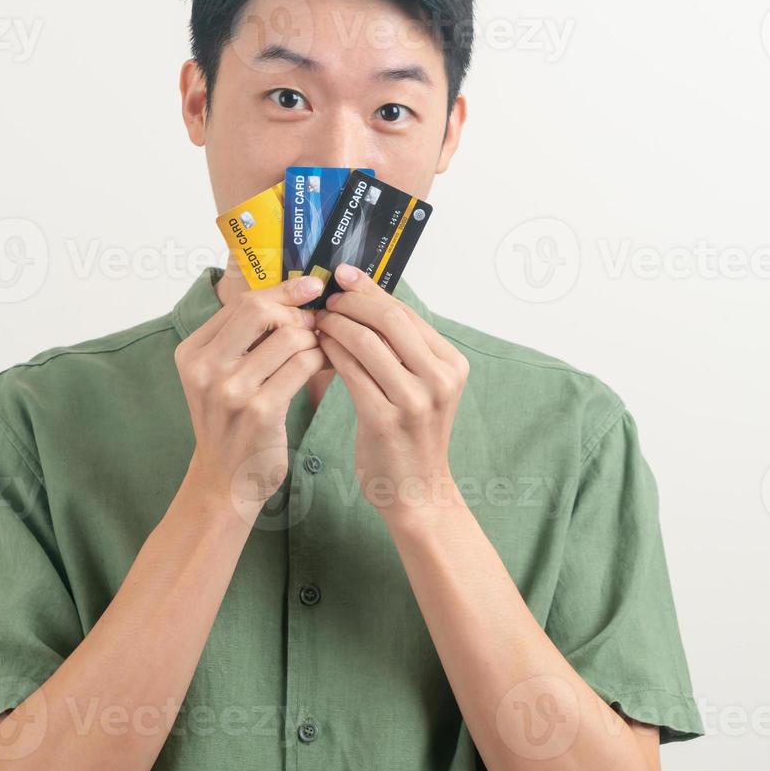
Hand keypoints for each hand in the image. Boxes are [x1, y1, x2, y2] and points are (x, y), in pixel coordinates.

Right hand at [175, 273, 327, 518]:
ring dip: (313, 340)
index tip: (311, 285)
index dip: (282, 290)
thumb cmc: (232, 424)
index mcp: (192, 353)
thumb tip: (296, 294)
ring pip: (289, 337)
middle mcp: (205, 368)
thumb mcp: (220, 377)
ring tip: (318, 351)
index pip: (241, 302)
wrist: (225, 483)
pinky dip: (320, 360)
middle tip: (314, 325)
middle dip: (295, 311)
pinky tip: (323, 366)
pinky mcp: (260, 411)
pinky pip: (303, 365)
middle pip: (260, 310)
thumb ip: (244, 338)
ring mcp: (231, 391)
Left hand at [315, 264, 469, 518]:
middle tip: (325, 299)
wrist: (417, 493)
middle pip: (389, 319)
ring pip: (367, 342)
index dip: (371, 291)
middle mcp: (439, 378)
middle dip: (351, 302)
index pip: (406, 312)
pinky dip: (331, 352)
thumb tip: (364, 298)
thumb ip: (402, 348)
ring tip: (317, 322)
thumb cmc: (412, 436)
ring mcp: (414, 400)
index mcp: (451, 363)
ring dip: (336, 325)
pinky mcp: (385, 419)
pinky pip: (351, 371)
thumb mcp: (422, 386)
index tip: (344, 277)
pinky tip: (318, 348)